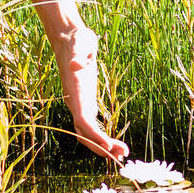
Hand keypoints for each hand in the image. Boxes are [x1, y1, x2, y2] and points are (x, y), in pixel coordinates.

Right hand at [53, 25, 128, 162]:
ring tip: (123, 152)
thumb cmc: (78, 40)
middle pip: (85, 132)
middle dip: (102, 146)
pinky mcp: (84, 101)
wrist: (69, 38)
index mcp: (74, 92)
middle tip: (124, 154)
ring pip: (87, 132)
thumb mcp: (81, 43)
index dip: (95, 136)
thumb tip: (77, 65)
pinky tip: (114, 144)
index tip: (109, 147)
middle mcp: (74, 101)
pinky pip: (91, 126)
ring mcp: (78, 103)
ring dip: (102, 145)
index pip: (83, 121)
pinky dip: (101, 136)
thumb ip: (79, 55)